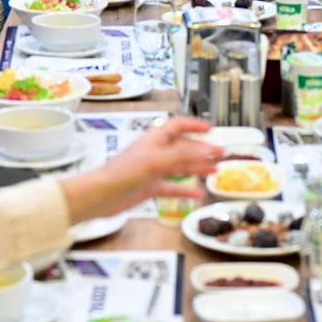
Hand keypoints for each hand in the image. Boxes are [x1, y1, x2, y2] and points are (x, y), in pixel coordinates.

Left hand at [61, 116, 223, 220]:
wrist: (101, 196)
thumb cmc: (123, 174)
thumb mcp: (156, 161)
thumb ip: (183, 155)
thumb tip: (207, 150)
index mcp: (155, 140)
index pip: (178, 126)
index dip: (195, 126)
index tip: (211, 129)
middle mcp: (155, 152)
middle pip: (183, 147)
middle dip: (202, 150)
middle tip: (220, 153)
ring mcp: (152, 170)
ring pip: (180, 167)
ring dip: (197, 167)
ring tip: (215, 171)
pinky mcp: (149, 187)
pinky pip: (172, 187)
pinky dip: (185, 189)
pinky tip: (197, 194)